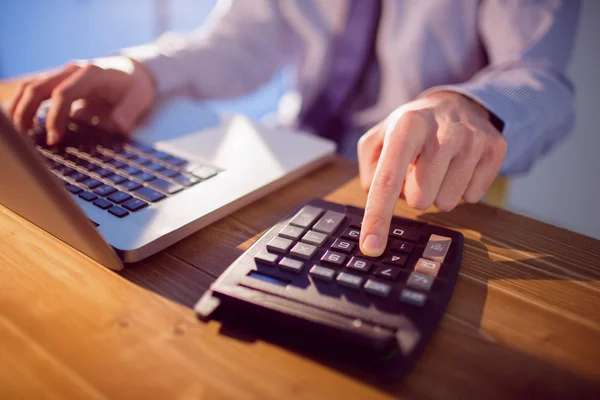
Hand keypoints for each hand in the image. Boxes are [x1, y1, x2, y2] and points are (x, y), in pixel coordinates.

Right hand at [7, 56, 154, 144]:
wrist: (131, 70)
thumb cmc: (135, 86)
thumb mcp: (140, 98)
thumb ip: (129, 111)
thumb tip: (118, 126)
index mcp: (92, 73)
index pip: (64, 93)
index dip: (55, 116)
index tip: (53, 138)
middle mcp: (72, 70)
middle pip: (38, 87)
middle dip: (27, 113)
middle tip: (27, 141)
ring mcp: (62, 73)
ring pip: (30, 86)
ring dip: (19, 108)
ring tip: (20, 135)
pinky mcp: (58, 81)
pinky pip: (33, 89)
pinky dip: (23, 104)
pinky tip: (22, 125)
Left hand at [357, 91, 506, 256]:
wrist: (456, 103)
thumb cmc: (412, 129)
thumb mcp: (380, 137)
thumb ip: (370, 167)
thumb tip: (377, 196)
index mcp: (407, 126)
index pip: (388, 180)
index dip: (378, 218)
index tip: (371, 248)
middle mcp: (442, 131)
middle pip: (421, 200)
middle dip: (415, 193)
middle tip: (419, 170)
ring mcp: (473, 139)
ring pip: (447, 202)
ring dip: (438, 192)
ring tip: (439, 167)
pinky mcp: (495, 149)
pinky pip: (473, 197)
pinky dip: (461, 188)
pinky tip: (459, 166)